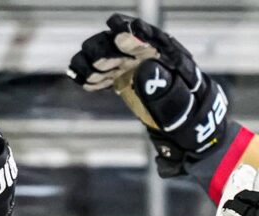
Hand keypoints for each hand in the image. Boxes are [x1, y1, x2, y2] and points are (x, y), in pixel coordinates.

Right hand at [68, 13, 227, 176]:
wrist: (184, 128)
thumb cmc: (188, 113)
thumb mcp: (180, 103)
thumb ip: (163, 87)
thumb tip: (145, 68)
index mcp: (167, 56)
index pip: (147, 37)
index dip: (131, 31)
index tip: (117, 29)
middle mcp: (147, 58)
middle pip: (120, 43)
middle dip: (105, 50)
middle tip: (98, 64)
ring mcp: (133, 69)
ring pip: (106, 57)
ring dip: (93, 64)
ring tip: (89, 78)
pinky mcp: (123, 81)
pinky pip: (103, 75)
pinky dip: (91, 78)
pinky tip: (85, 83)